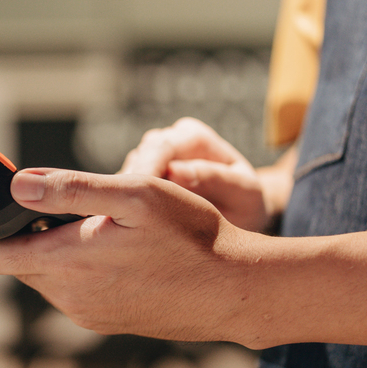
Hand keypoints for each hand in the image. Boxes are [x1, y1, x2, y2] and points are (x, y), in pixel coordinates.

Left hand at [0, 169, 263, 343]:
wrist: (236, 292)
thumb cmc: (192, 237)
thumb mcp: (133, 196)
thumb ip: (71, 190)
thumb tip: (18, 188)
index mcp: (66, 264)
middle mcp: (70, 297)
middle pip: (21, 265)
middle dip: (14, 240)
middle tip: (27, 211)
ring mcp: (90, 314)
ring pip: (50, 277)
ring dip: (49, 253)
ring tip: (78, 226)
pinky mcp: (109, 321)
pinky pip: (75, 290)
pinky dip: (75, 268)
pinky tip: (106, 251)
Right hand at [121, 117, 273, 231]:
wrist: (239, 218)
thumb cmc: (245, 204)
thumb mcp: (244, 193)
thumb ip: (215, 179)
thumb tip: (176, 172)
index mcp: (193, 137)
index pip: (162, 147)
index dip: (146, 172)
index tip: (138, 200)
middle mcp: (168, 142)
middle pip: (138, 157)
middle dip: (129, 187)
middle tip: (123, 219)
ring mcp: (151, 161)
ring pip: (125, 174)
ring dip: (122, 199)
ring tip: (125, 227)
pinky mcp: (138, 181)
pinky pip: (121, 192)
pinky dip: (121, 208)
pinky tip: (124, 229)